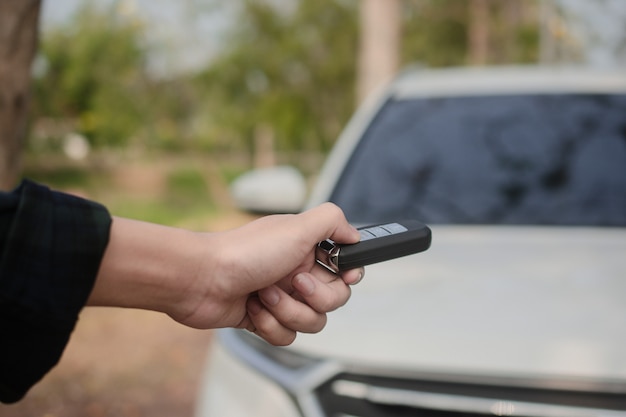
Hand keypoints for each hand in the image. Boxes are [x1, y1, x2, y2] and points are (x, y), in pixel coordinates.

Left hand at [89, 203, 362, 345]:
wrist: (200, 279)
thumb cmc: (244, 253)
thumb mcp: (296, 227)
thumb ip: (332, 221)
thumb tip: (354, 233)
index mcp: (306, 249)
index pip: (345, 268)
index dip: (347, 277)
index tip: (343, 276)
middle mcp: (296, 272)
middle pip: (334, 300)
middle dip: (314, 297)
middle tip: (293, 282)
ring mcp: (280, 297)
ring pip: (312, 322)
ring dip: (288, 311)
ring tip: (264, 295)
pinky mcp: (264, 319)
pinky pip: (287, 336)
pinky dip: (270, 325)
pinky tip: (252, 309)